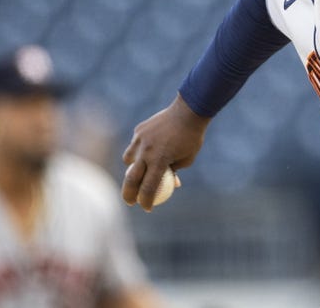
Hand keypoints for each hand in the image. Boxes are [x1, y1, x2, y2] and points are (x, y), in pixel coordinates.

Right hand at [121, 94, 210, 211]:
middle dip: (128, 194)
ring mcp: (140, 140)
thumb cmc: (191, 138)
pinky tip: (147, 149)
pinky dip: (138, 150)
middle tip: (130, 202)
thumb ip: (174, 171)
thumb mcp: (187, 159)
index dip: (146, 201)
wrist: (188, 111)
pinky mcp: (139, 130)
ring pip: (128, 160)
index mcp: (160, 161)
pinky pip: (135, 144)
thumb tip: (169, 184)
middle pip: (131, 179)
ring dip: (132, 168)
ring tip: (139, 171)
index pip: (148, 188)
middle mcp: (147, 151)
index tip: (147, 208)